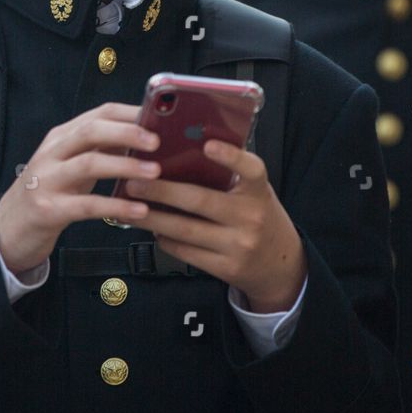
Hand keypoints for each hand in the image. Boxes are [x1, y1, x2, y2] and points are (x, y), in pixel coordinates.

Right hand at [0, 103, 160, 275]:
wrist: (9, 227)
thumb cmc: (48, 192)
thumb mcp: (71, 164)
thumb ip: (100, 149)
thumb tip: (143, 138)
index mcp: (62, 137)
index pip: (99, 113)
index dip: (130, 113)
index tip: (158, 118)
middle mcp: (53, 153)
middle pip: (91, 131)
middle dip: (127, 132)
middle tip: (156, 141)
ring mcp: (48, 181)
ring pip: (89, 164)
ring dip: (125, 165)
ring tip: (153, 172)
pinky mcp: (49, 210)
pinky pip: (87, 205)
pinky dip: (115, 206)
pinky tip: (137, 210)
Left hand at [125, 139, 304, 312]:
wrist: (281, 266)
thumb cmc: (260, 218)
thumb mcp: (255, 194)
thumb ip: (230, 178)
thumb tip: (181, 154)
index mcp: (259, 192)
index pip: (251, 169)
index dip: (231, 156)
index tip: (207, 143)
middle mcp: (250, 218)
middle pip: (200, 201)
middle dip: (161, 191)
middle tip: (134, 182)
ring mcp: (238, 246)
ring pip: (185, 230)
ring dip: (152, 218)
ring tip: (129, 208)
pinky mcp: (226, 268)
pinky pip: (186, 252)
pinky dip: (165, 240)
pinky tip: (152, 230)